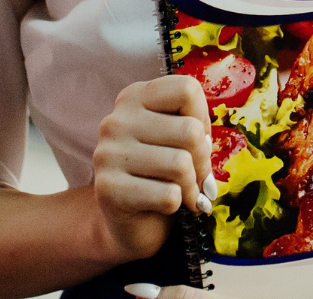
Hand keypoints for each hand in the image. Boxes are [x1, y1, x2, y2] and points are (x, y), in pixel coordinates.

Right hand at [91, 74, 214, 265]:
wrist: (131, 222)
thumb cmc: (163, 173)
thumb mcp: (178, 139)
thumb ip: (193, 126)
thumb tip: (205, 142)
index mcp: (134, 97)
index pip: (187, 90)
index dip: (203, 119)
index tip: (196, 140)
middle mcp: (115, 121)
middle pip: (190, 131)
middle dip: (204, 160)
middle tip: (198, 177)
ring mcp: (107, 154)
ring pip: (181, 164)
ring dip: (192, 186)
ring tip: (185, 192)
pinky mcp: (108, 190)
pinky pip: (169, 196)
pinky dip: (178, 205)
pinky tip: (166, 206)